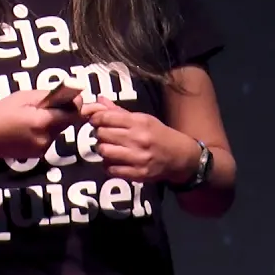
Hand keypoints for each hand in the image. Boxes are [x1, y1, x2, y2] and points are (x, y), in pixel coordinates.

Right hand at [0, 89, 80, 160]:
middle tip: (44, 104)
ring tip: (31, 116)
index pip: (73, 114)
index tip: (70, 96)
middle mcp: (46, 138)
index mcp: (42, 122)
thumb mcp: (23, 97)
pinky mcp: (39, 154)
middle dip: (61, 111)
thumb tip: (68, 95)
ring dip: (53, 121)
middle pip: (67, 121)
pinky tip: (27, 127)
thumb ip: (48, 96)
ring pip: (59, 130)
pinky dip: (45, 130)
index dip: (75, 104)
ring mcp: (43, 148)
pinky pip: (49, 137)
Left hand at [81, 96, 199, 182]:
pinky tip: (114, 161)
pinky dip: (108, 165)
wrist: (179, 156)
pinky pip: (111, 169)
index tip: (95, 121)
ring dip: (102, 150)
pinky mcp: (138, 173)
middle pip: (102, 134)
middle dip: (99, 134)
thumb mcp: (143, 119)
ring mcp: (138, 157)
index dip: (95, 118)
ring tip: (108, 148)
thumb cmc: (158, 135)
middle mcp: (138, 139)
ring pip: (104, 151)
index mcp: (139, 122)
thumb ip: (119, 112)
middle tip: (103, 135)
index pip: (107, 117)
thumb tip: (98, 101)